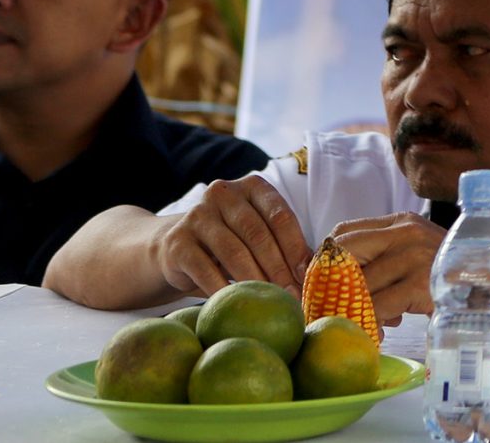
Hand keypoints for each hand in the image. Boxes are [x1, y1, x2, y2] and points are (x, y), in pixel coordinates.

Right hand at [154, 174, 312, 297]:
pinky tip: (236, 303)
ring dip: (255, 280)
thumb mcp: (258, 234)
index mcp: (252, 187)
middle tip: (291, 295)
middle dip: (279, 268)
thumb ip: (283, 243)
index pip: (280, 216)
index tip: (307, 276)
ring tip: (269, 300)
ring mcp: (197, 216)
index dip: (296, 248)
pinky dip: (223, 289)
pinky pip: (205, 270)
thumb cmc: (231, 241)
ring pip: (234, 252)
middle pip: (258, 234)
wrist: (175, 247)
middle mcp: (223, 194)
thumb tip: (314, 270)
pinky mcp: (177, 242)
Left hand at [329, 214, 445, 323]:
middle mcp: (405, 232)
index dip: (324, 261)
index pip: (343, 233)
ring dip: (352, 309)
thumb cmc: (452, 272)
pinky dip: (372, 323)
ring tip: (358, 324)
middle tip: (328, 307)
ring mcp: (413, 256)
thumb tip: (340, 286)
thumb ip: (386, 258)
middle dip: (330, 284)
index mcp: (401, 222)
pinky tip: (380, 332)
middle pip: (343, 253)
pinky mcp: (419, 283)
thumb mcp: (418, 252)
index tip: (322, 286)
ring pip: (357, 285)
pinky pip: (377, 306)